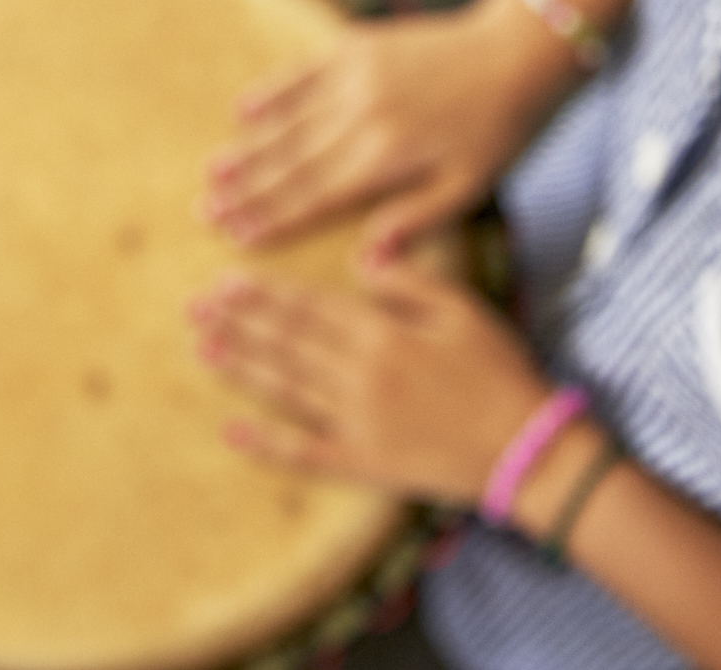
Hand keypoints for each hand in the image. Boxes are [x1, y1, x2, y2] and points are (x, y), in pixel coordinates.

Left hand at [188, 257, 550, 504]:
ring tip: (202, 348)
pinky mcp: (362, 462)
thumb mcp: (465, 310)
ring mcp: (356, 423)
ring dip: (241, 370)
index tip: (226, 279)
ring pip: (285, 390)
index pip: (310, 308)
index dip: (265, 294)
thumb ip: (410, 283)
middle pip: (287, 344)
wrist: (525, 449)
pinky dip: (265, 446)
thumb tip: (361, 258)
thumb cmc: (501, 371)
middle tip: (194, 306)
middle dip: (239, 324)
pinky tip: (230, 433)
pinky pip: (304, 454)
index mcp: (384, 335)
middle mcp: (359, 377)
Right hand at [203, 0, 577, 258]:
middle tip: (204, 210)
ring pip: (289, 120)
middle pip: (291, 161)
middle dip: (245, 190)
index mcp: (387, 157)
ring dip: (247, 147)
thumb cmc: (496, 130)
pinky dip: (270, 91)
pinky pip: (302, 72)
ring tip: (212, 172)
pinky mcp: (358, 45)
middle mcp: (362, 116)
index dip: (273, 217)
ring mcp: (356, 76)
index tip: (236, 237)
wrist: (513, 54)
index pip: (316, 196)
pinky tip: (241, 109)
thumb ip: (414, 219)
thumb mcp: (467, 187)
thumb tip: (365, 261)